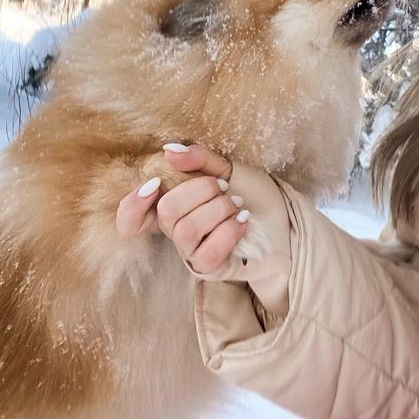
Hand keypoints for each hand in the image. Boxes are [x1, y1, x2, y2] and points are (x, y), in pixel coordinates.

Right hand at [115, 144, 249, 273]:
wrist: (287, 220)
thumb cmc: (254, 196)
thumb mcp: (228, 168)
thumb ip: (200, 159)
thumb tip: (169, 151)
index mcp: (174, 205)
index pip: (131, 219)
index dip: (132, 205)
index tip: (155, 184)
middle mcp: (176, 231)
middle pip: (166, 212)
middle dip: (198, 191)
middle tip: (223, 187)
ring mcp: (192, 251)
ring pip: (186, 232)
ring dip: (217, 210)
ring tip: (236, 204)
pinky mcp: (210, 268)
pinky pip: (206, 254)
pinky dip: (227, 232)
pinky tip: (243, 220)